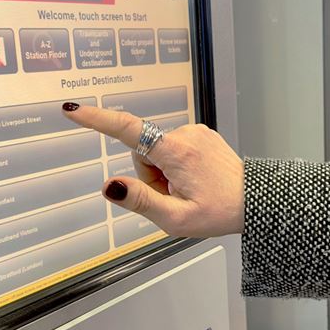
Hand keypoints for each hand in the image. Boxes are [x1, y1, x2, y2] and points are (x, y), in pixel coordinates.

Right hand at [63, 103, 244, 237]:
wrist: (256, 201)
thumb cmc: (219, 212)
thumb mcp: (175, 219)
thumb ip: (140, 201)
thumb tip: (110, 186)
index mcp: (176, 152)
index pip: (128, 131)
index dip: (97, 121)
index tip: (73, 110)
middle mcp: (185, 134)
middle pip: (142, 152)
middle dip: (149, 176)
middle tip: (173, 198)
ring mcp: (196, 132)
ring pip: (157, 152)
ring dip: (163, 173)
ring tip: (187, 191)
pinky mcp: (201, 135)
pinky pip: (173, 149)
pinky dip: (176, 166)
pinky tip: (195, 181)